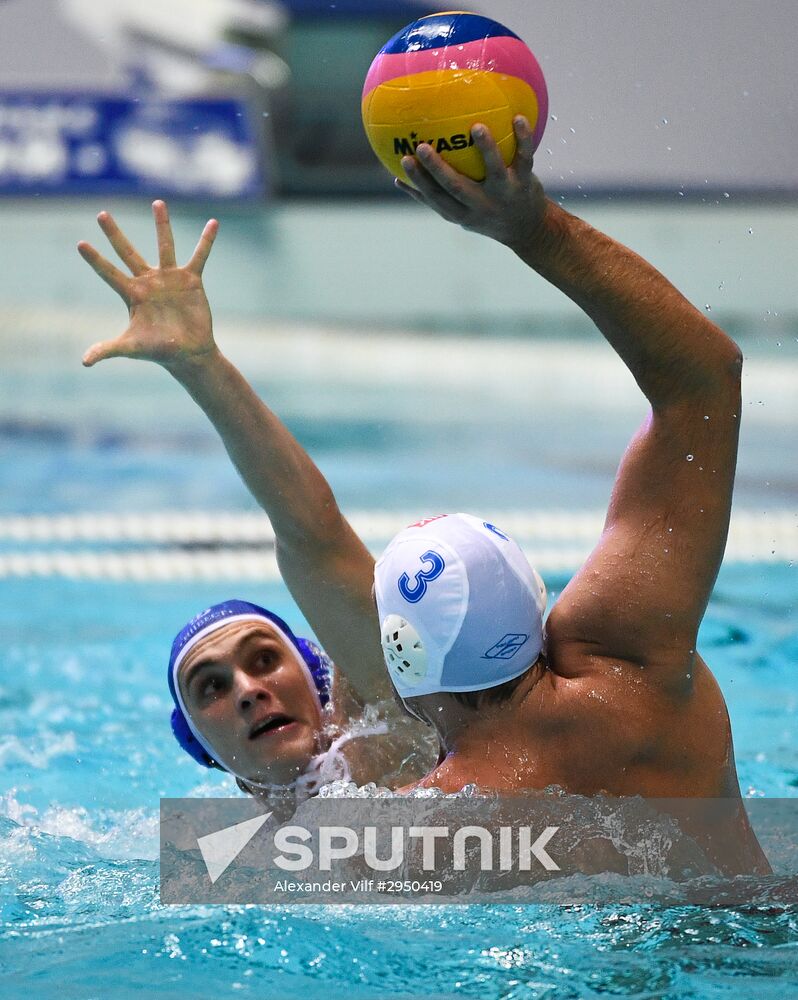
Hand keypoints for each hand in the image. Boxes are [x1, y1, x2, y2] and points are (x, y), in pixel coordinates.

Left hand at [78, 200, 218, 369]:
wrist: (188, 353)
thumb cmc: (159, 350)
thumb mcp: (131, 348)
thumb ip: (108, 350)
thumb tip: (84, 362)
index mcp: (132, 294)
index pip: (109, 273)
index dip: (95, 260)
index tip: (80, 244)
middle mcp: (148, 281)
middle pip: (127, 252)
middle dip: (114, 234)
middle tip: (101, 214)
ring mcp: (169, 278)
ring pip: (164, 245)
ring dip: (161, 224)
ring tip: (157, 201)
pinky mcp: (191, 280)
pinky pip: (200, 256)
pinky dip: (206, 241)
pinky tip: (213, 223)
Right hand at [396, 116, 546, 249]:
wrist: (528, 229)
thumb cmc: (485, 214)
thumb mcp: (459, 213)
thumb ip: (433, 197)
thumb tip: (395, 178)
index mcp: (461, 213)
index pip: (436, 198)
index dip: (419, 181)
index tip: (403, 160)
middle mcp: (481, 205)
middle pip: (456, 187)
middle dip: (438, 168)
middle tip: (422, 146)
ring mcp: (504, 194)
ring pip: (493, 171)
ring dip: (485, 149)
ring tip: (476, 127)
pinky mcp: (525, 183)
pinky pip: (525, 157)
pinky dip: (523, 138)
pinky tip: (517, 117)